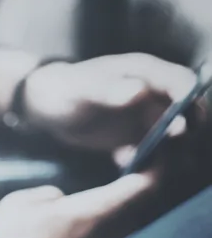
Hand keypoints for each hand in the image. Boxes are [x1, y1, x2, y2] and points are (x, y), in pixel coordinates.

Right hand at [0, 174, 157, 237]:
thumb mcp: (21, 202)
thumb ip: (50, 195)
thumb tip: (61, 200)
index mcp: (93, 214)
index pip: (145, 187)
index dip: (157, 167)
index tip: (155, 154)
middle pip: (141, 208)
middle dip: (140, 188)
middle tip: (132, 171)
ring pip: (125, 228)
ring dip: (123, 211)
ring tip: (108, 198)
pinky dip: (106, 230)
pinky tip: (86, 226)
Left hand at [23, 54, 202, 153]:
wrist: (48, 105)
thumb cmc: (66, 88)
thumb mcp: (84, 89)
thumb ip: (110, 90)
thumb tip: (139, 90)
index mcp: (147, 74)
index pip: (183, 83)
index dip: (190, 101)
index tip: (184, 124)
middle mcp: (154, 95)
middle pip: (185, 112)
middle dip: (184, 131)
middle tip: (170, 149)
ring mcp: (146, 118)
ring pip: (170, 135)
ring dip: (167, 151)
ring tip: (148, 163)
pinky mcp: (134, 138)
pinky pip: (149, 153)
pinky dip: (144, 161)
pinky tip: (124, 164)